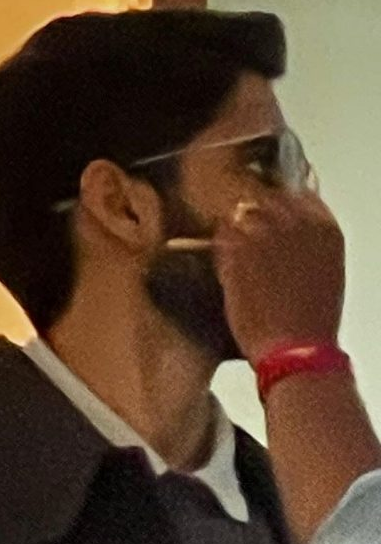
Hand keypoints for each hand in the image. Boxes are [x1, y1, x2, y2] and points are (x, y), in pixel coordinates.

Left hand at [213, 192, 344, 363]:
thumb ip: (306, 241)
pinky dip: (221, 252)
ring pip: (236, 216)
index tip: (271, 216)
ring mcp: (261, 233)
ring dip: (234, 234)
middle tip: (250, 242)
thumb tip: (288, 229)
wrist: (294, 350)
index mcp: (324, 227)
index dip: (279, 206)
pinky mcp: (233, 249)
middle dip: (252, 217)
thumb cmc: (311, 319)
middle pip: (261, 199)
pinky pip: (219, 238)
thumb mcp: (323, 270)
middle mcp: (294, 222)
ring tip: (240, 261)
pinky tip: (230, 272)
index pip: (295, 193)